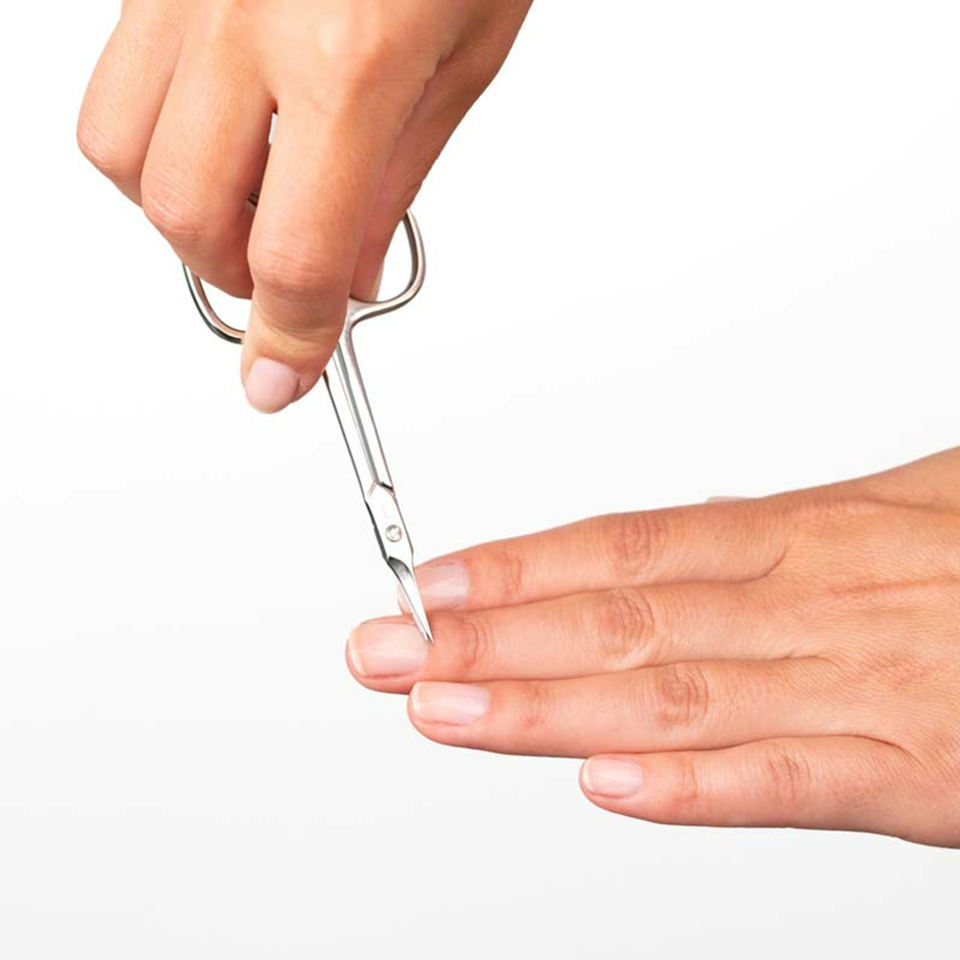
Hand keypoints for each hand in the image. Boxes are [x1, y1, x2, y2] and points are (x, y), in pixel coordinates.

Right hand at [78, 0, 529, 411]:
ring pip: (119, 156)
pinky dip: (154, 143)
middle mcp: (245, 17)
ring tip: (254, 206)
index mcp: (350, 59)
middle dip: (237, 279)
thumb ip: (394, 184)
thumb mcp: (465, 63)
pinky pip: (112, 84)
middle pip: (186, 217)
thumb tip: (351, 278)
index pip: (295, 255)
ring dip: (181, 215)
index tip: (282, 380)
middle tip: (291, 283)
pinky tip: (221, 136)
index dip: (290, 339)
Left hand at [347, 448, 959, 846]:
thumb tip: (682, 537)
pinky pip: (792, 780)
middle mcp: (813, 602)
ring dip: (546, 708)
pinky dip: (697, 786)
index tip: (432, 582)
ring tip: (440, 710)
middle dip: (489, 639)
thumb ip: (780, 538)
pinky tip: (603, 786)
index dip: (521, 566)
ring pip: (674, 696)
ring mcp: (862, 684)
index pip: (627, 548)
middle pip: (620, 619)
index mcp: (804, 534)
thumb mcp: (893, 509)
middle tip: (384, 651)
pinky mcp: (922, 770)